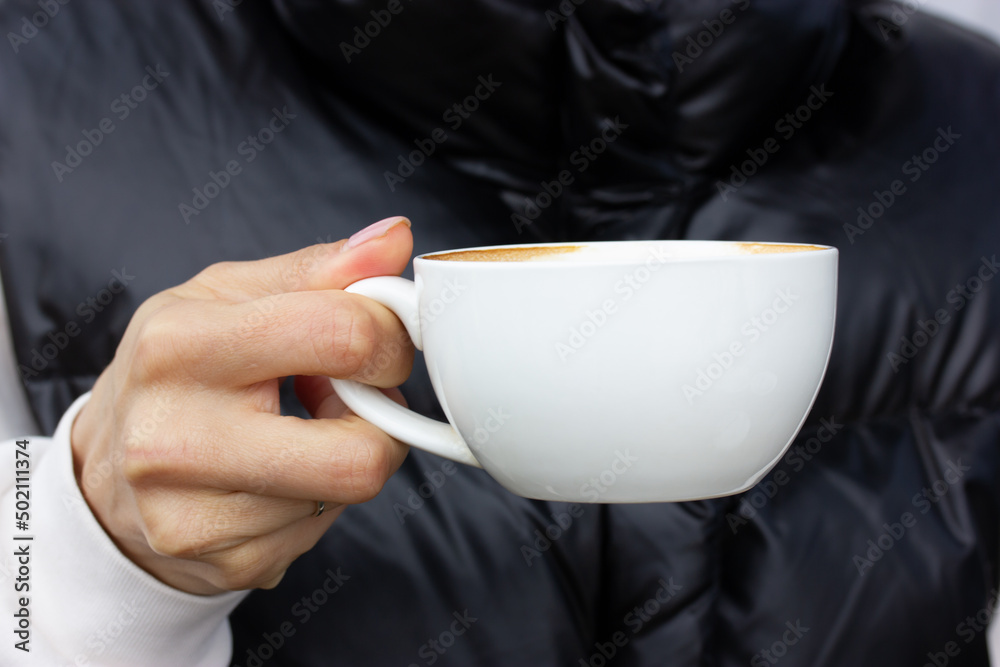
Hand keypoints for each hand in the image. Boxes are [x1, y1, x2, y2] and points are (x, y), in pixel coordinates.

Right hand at [71, 217, 414, 594]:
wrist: (107, 470)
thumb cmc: (176, 369)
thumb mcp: (228, 296)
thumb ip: (319, 268)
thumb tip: (396, 238)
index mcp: (181, 346)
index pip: (343, 338)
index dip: (388, 335)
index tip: (378, 336)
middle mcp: (176, 439)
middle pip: (361, 453)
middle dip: (383, 418)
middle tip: (353, 395)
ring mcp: (197, 516)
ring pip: (350, 492)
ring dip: (351, 453)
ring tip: (303, 429)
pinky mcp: (226, 564)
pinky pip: (325, 528)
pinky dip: (323, 495)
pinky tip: (283, 471)